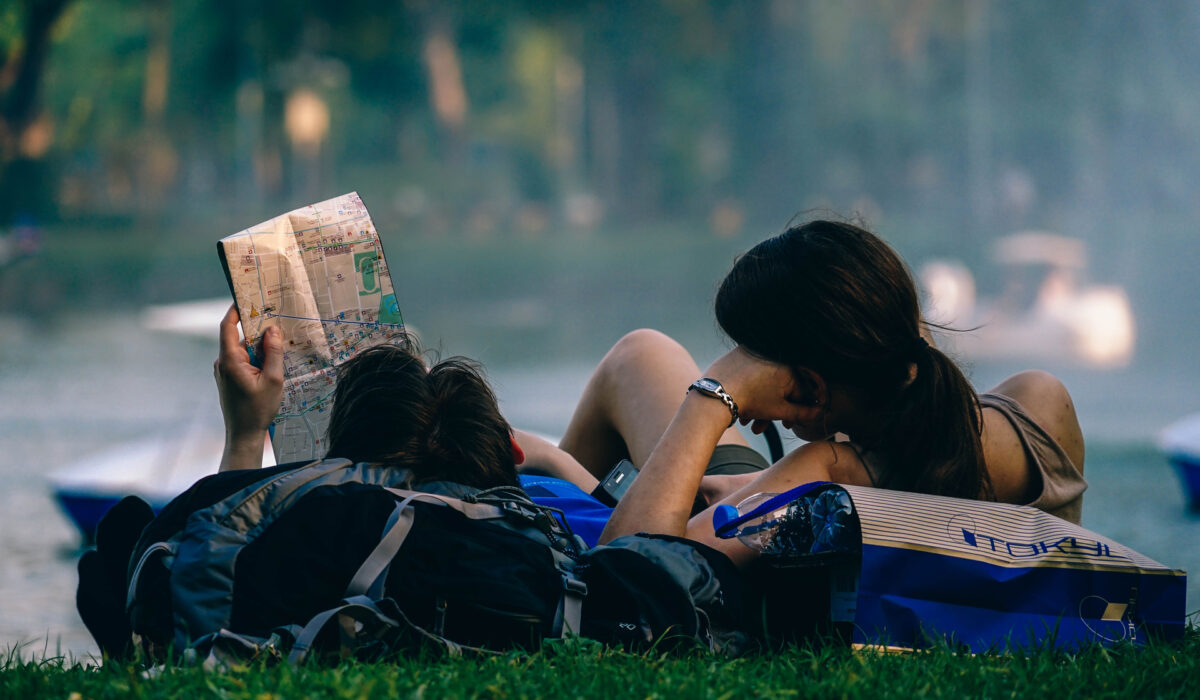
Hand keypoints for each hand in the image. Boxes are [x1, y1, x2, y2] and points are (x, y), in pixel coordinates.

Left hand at [215, 304, 282, 467]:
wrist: (243, 434)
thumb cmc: (258, 409)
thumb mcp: (273, 380)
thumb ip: (273, 352)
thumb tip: (273, 329)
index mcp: (230, 360)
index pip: (227, 327)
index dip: (235, 310)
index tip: (246, 297)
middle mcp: (222, 362)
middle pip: (238, 336)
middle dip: (256, 330)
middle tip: (276, 322)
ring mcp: (223, 370)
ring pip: (242, 349)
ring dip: (258, 347)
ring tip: (278, 348)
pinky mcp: (228, 377)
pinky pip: (241, 359)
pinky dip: (254, 358)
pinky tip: (270, 365)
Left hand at [702, 347, 805, 424]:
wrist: (715, 393)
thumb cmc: (750, 401)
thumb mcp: (779, 410)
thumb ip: (803, 413)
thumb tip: (819, 413)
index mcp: (790, 367)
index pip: (802, 391)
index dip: (798, 411)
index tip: (789, 424)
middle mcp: (776, 356)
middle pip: (781, 388)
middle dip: (774, 411)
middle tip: (766, 427)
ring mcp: (757, 352)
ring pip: (765, 383)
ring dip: (760, 405)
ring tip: (748, 423)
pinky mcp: (740, 352)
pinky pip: (752, 373)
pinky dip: (750, 389)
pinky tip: (741, 408)